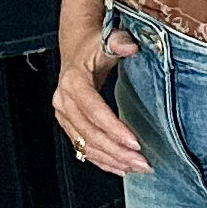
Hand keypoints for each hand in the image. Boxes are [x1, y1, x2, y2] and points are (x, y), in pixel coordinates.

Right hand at [53, 27, 152, 177]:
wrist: (77, 47)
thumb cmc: (95, 44)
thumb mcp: (107, 38)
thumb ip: (119, 42)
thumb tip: (131, 47)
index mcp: (73, 82)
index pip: (94, 111)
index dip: (113, 128)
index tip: (135, 142)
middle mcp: (64, 102)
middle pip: (90, 134)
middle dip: (116, 151)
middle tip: (142, 162)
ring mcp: (64, 116)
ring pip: (86, 146)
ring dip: (111, 160)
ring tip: (136, 168)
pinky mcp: (69, 125)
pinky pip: (83, 148)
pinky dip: (101, 161)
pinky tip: (120, 168)